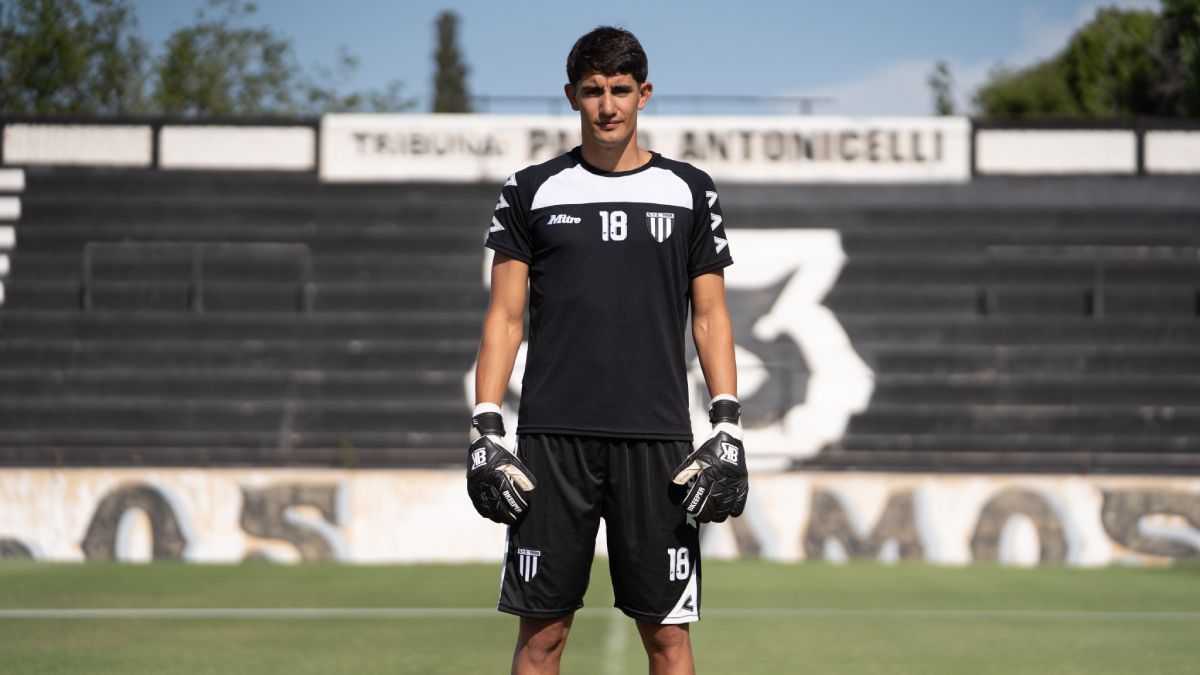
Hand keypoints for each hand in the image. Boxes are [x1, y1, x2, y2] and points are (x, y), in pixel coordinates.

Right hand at [466, 403, 535, 524]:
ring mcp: (476, 486)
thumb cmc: (501, 453)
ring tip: (505, 520)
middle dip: (506, 514)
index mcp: (495, 474)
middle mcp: (484, 481)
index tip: (523, 510)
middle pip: (496, 504)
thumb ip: (522, 476)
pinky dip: (485, 512)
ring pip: (485, 507)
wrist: (481, 444)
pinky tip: (492, 516)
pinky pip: (477, 504)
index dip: (515, 504)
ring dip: (496, 516)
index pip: (507, 495)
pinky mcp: (471, 488)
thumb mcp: (513, 461)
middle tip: (515, 520)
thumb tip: (531, 489)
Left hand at [669, 395, 747, 521]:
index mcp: (710, 469)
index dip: (694, 504)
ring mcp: (735, 480)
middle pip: (715, 501)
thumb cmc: (708, 449)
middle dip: (706, 513)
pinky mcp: (743, 481)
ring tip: (713, 517)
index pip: (700, 491)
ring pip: (728, 504)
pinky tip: (729, 512)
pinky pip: (741, 500)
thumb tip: (675, 484)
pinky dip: (735, 509)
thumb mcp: (695, 457)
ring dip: (720, 514)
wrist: (729, 437)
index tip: (688, 510)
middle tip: (701, 518)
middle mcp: (724, 475)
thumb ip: (686, 471)